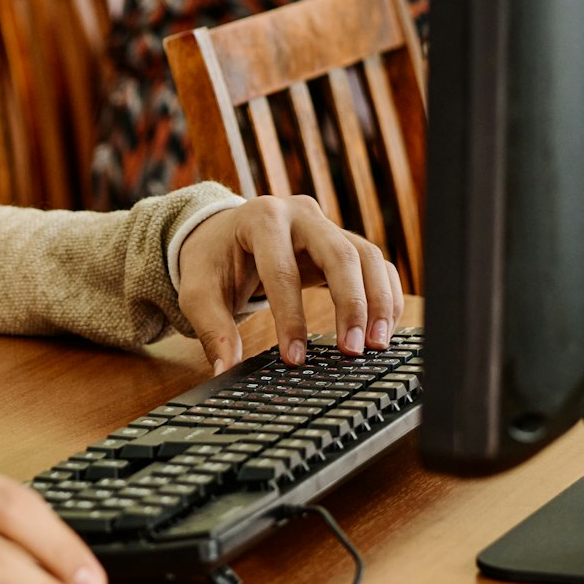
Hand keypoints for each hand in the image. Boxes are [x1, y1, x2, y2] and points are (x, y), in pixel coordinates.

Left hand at [174, 195, 402, 374]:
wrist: (222, 234)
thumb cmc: (212, 261)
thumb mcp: (198, 292)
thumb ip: (213, 329)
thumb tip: (226, 370)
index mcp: (260, 218)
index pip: (281, 270)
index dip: (290, 317)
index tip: (294, 359)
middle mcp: (299, 214)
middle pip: (339, 254)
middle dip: (351, 304)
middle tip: (353, 350)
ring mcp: (326, 225)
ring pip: (366, 256)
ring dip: (378, 302)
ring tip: (376, 345)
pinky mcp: (342, 241)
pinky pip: (375, 265)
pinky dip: (384, 296)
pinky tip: (382, 331)